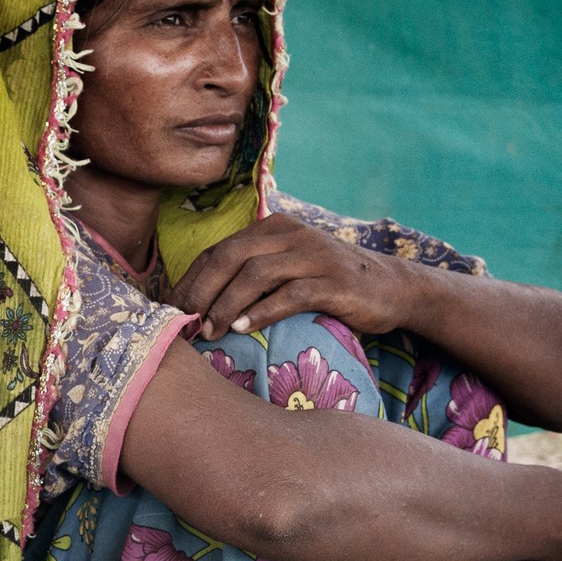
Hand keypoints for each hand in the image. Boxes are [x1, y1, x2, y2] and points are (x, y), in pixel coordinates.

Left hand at [167, 213, 413, 339]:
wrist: (392, 288)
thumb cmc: (328, 284)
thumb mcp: (287, 270)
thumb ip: (251, 276)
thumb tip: (199, 305)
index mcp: (272, 229)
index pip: (217, 250)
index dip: (190, 280)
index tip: (170, 310)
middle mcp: (290, 234)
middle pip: (229, 258)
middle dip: (200, 292)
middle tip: (184, 324)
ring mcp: (313, 256)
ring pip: (255, 274)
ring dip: (226, 305)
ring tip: (210, 331)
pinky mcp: (334, 282)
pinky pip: (290, 294)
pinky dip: (262, 312)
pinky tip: (243, 329)